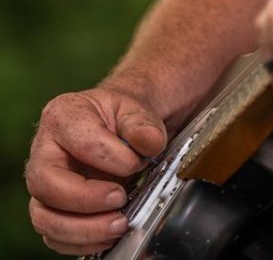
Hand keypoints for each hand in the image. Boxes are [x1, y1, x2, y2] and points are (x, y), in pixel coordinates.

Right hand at [26, 84, 166, 254]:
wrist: (119, 128)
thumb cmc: (121, 117)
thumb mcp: (135, 107)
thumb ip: (143, 123)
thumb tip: (150, 143)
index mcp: (62, 116)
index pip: (79, 143)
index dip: (110, 158)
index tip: (136, 163)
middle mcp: (43, 153)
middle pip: (45, 184)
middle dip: (85, 199)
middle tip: (120, 199)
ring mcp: (43, 185)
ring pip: (43, 217)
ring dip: (82, 228)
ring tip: (119, 224)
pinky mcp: (50, 210)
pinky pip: (53, 236)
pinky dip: (80, 242)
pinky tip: (108, 236)